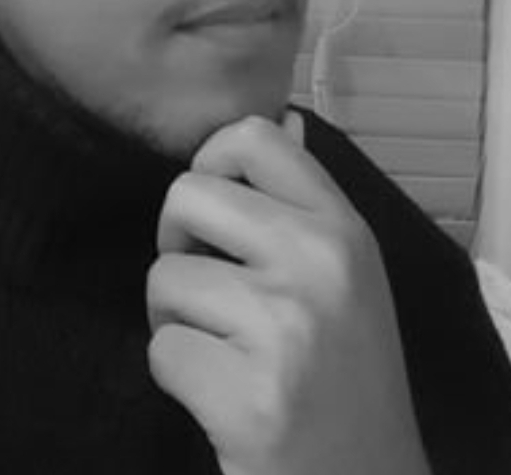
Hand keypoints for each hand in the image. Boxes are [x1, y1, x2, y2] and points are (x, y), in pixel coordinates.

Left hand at [146, 114, 431, 474]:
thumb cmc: (348, 378)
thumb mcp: (348, 275)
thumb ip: (304, 201)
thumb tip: (280, 113)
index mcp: (344, 229)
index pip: (253, 135)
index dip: (209, 162)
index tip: (214, 213)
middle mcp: (319, 264)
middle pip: (185, 195)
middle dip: (176, 243)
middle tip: (209, 288)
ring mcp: (285, 328)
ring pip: (165, 278)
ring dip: (176, 320)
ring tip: (226, 352)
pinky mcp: (249, 396)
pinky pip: (162, 350)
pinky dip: (178, 377)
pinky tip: (223, 396)